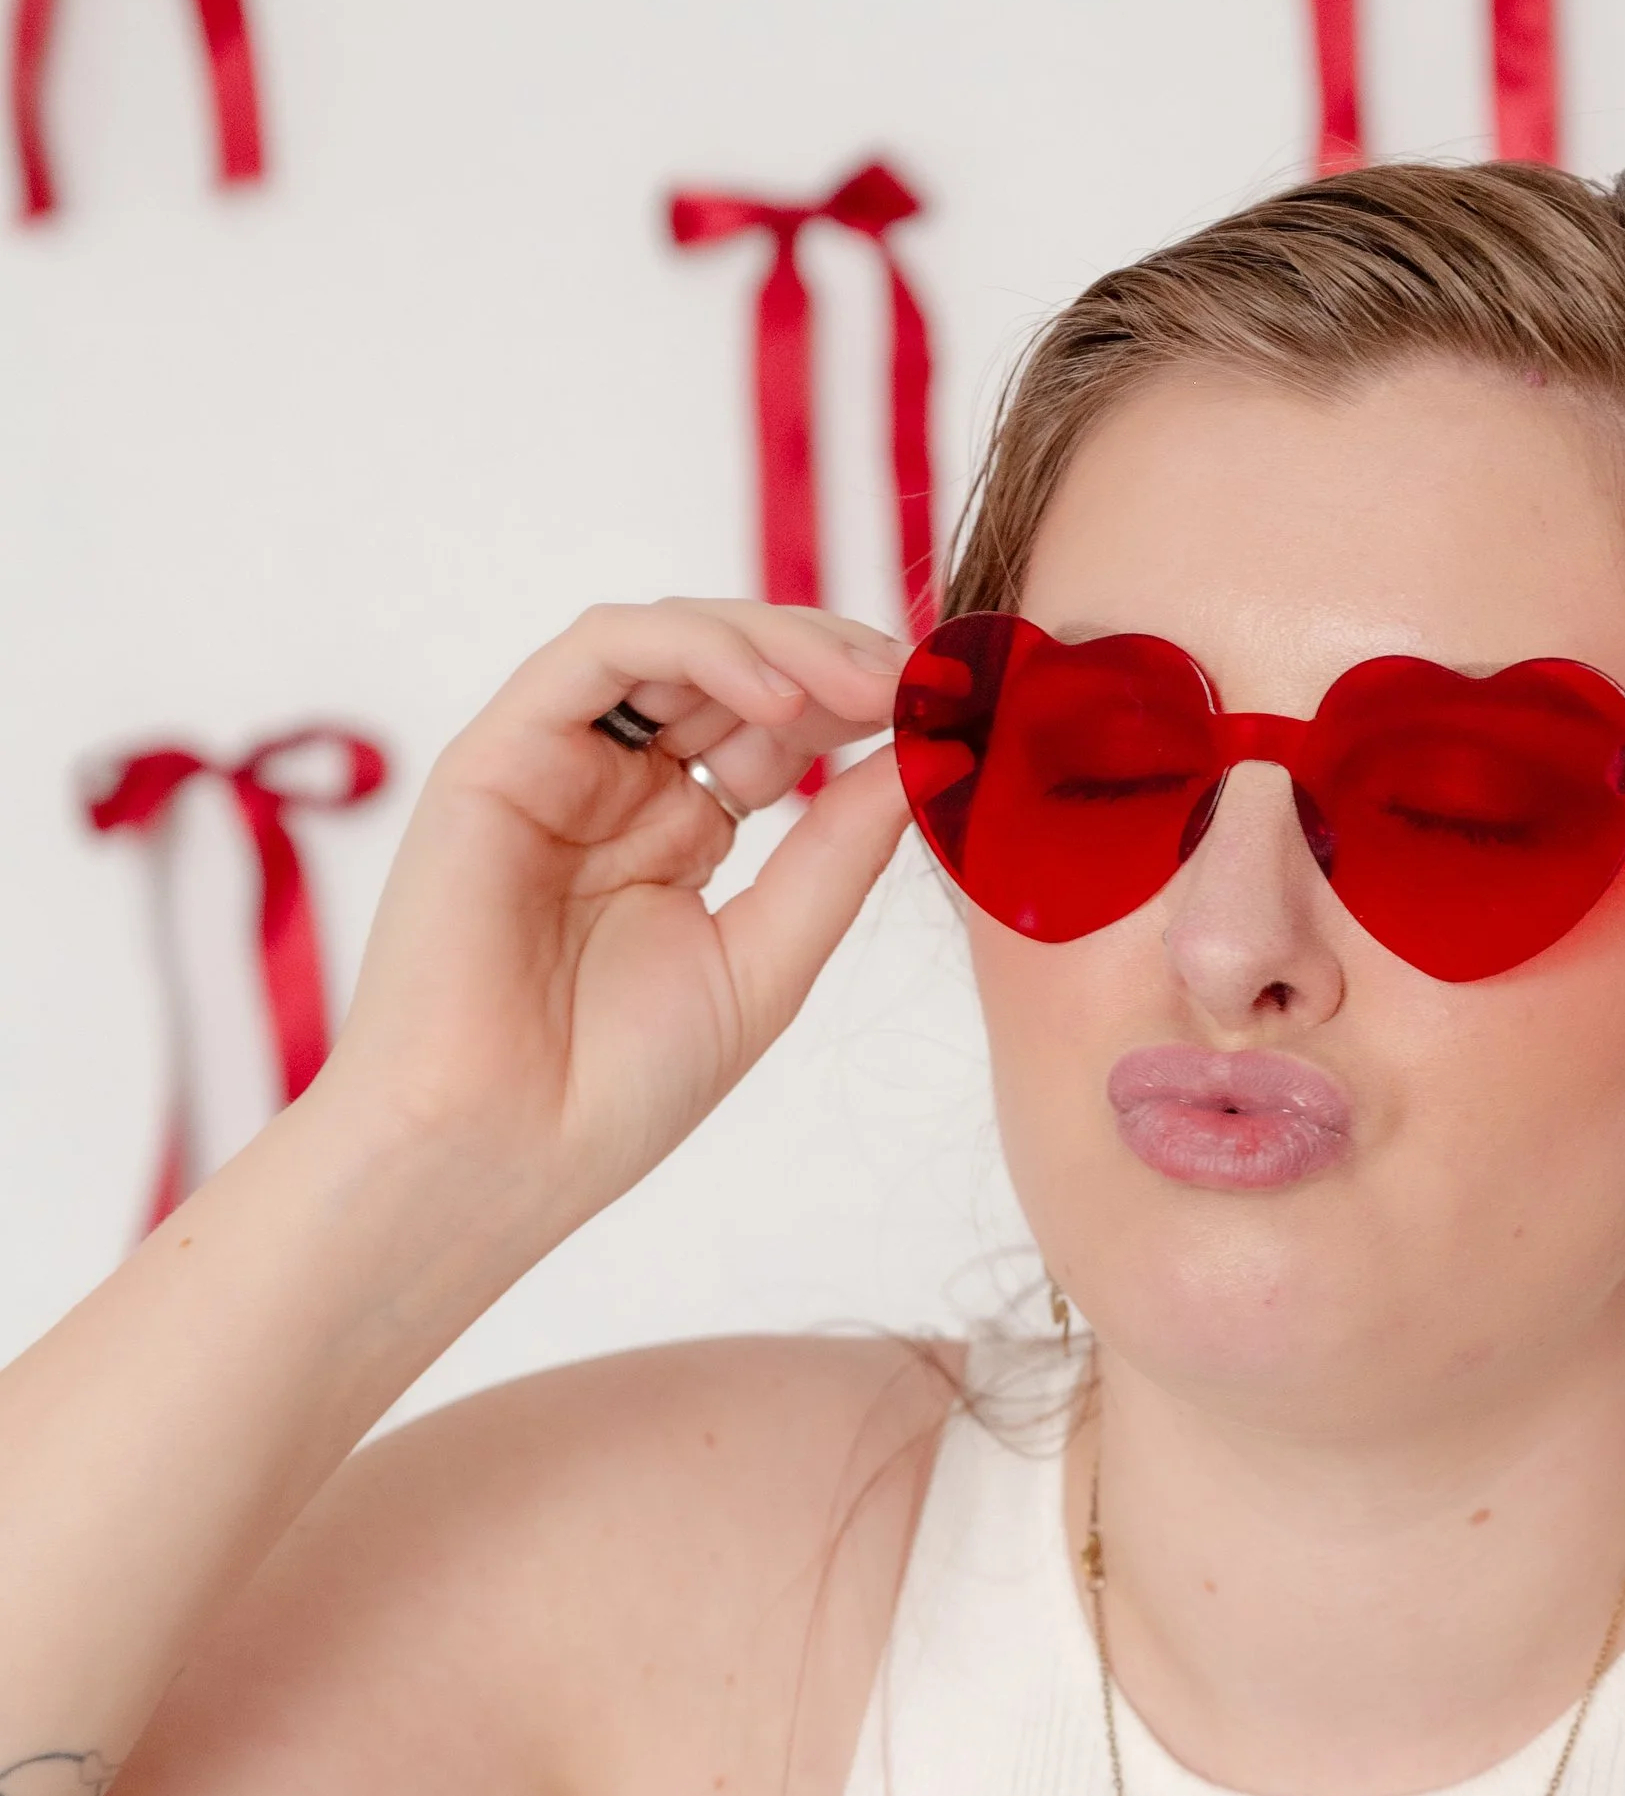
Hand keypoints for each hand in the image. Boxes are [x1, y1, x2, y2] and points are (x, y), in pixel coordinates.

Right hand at [319, 600, 910, 1239]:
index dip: (868, 706)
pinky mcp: (498, 751)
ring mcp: (557, 762)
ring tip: (867, 685)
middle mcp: (618, 784)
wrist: (497, 1155)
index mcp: (681, 833)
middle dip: (839, 660)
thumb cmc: (614, 1089)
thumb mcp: (767, 957)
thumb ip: (839, 852)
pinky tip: (777, 697)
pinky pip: (599, 651)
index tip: (956, 712)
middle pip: (736, 667)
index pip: (783, 727)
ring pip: (675, 639)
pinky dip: (695, 647)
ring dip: (782, 643)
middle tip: (925, 680)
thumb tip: (931, 754)